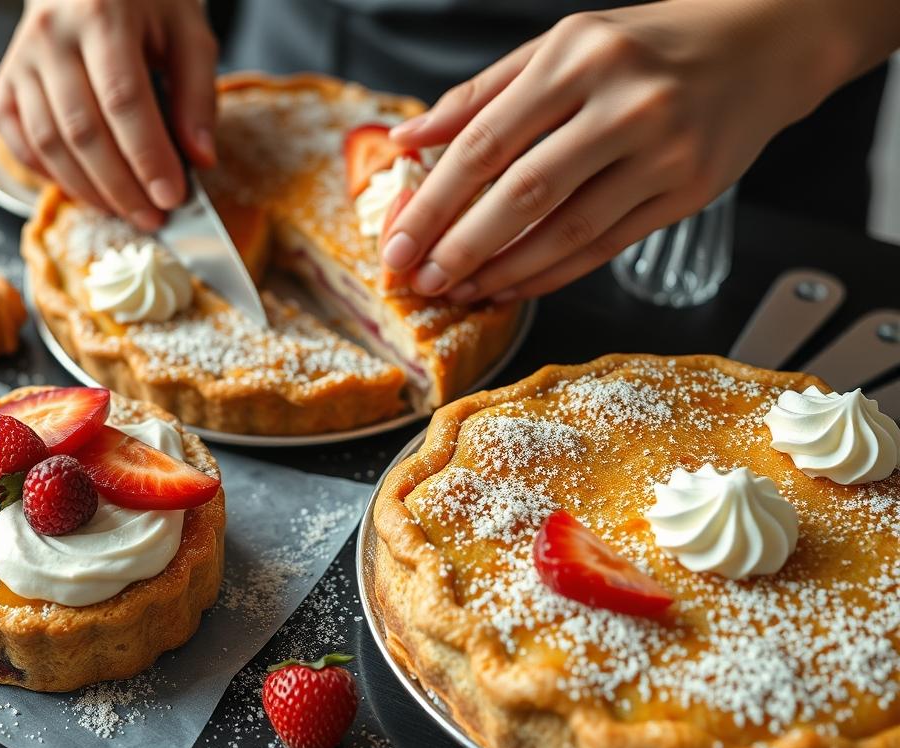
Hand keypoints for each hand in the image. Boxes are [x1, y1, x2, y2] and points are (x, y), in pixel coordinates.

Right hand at [0, 0, 218, 229]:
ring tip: (126, 210)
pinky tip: (86, 190)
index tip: (172, 196)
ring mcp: (20, 62)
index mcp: (102, 15)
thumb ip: (197, 95)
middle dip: (121, 186)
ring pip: (48, 143)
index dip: (147, 156)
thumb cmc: (143, 4)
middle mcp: (51, 37)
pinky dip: (51, 176)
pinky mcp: (4, 85)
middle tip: (152, 216)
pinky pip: (19, 143)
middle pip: (82, 130)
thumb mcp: (187, 32)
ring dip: (89, 190)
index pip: (123, 100)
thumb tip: (199, 159)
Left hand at [381, 0, 868, 300]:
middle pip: (522, 194)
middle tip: (420, 280)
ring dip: (504, 270)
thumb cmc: (647, 45)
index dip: (434, 201)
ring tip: (461, 290)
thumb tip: (409, 138)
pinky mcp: (688, 193)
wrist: (763, 44)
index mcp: (577, 58)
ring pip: (566, 230)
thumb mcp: (560, 46)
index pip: (485, 142)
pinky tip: (514, 287)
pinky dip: (552, 273)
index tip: (398, 242)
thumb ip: (481, 94)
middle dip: (460, 246)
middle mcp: (623, 104)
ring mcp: (662, 152)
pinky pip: (605, 246)